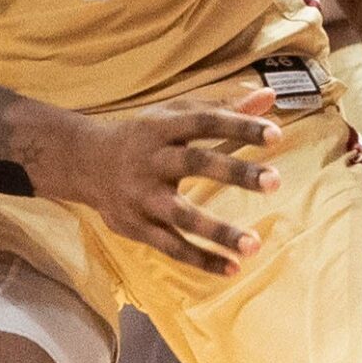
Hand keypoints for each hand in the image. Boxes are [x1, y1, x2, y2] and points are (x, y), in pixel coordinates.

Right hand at [26, 91, 283, 276]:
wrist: (84, 163)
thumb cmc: (144, 136)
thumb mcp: (176, 116)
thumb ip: (223, 108)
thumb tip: (269, 95)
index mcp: (161, 127)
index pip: (203, 122)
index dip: (239, 126)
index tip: (276, 134)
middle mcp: (150, 159)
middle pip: (193, 163)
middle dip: (234, 173)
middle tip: (275, 181)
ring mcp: (141, 195)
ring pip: (180, 215)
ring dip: (217, 231)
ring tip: (254, 245)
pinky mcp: (135, 226)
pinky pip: (170, 246)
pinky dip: (200, 259)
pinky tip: (233, 267)